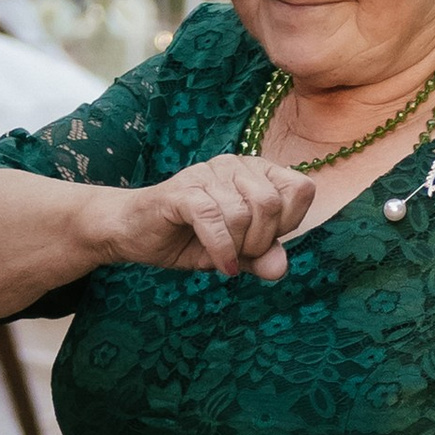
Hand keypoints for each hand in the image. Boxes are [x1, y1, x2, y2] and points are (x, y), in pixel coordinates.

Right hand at [93, 155, 317, 281]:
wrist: (133, 232)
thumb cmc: (188, 238)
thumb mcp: (233, 253)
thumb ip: (260, 257)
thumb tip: (280, 269)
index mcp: (255, 172)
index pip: (301, 189)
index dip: (291, 223)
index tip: (265, 240)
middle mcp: (235, 165)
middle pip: (272, 204)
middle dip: (261, 241)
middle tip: (241, 254)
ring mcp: (207, 174)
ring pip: (244, 213)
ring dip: (238, 247)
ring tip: (224, 257)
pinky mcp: (182, 191)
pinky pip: (213, 218)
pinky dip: (220, 248)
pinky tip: (219, 264)